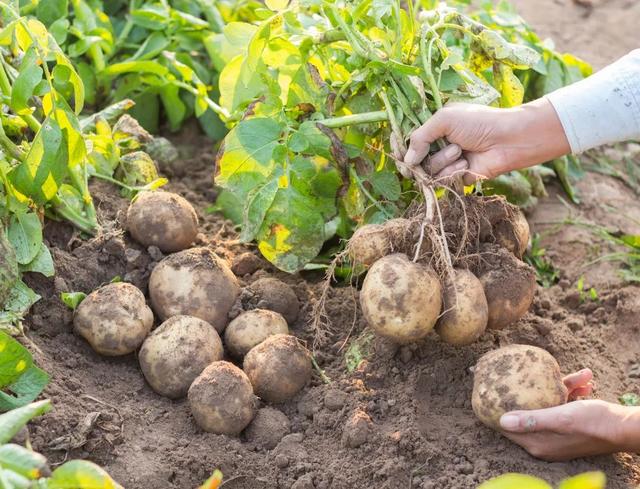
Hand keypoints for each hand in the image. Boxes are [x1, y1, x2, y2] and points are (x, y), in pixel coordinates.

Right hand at [402, 98, 570, 184]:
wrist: (507, 139)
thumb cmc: (479, 122)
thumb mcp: (444, 119)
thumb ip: (420, 137)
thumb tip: (407, 161)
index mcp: (435, 128)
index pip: (410, 141)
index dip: (402, 148)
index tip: (399, 153)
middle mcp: (439, 146)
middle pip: (415, 160)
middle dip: (422, 158)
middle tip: (424, 159)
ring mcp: (448, 162)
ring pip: (429, 171)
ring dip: (442, 161)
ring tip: (460, 151)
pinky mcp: (457, 177)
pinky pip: (443, 181)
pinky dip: (453, 172)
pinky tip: (466, 163)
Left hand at [499, 369, 639, 460]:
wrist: (627, 428)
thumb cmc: (594, 423)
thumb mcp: (560, 418)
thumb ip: (531, 420)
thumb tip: (502, 421)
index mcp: (538, 443)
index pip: (507, 428)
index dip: (499, 409)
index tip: (493, 390)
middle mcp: (545, 442)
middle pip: (528, 412)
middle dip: (531, 392)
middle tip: (527, 373)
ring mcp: (558, 434)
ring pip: (548, 404)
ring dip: (560, 388)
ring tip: (578, 377)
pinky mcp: (570, 427)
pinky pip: (563, 406)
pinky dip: (571, 392)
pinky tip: (584, 379)